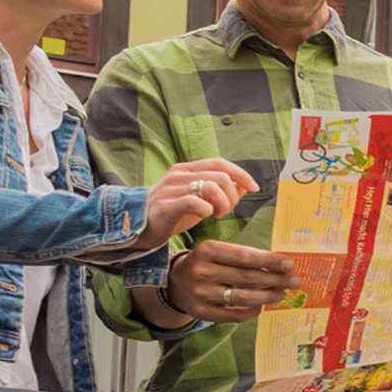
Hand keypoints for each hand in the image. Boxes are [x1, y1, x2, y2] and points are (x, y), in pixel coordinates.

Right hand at [138, 158, 256, 248]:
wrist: (137, 228)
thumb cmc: (171, 213)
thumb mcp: (197, 199)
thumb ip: (218, 190)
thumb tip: (244, 185)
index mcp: (187, 169)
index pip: (220, 163)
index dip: (241, 174)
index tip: (254, 187)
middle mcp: (179, 174)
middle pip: (221, 176)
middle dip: (232, 195)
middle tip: (226, 210)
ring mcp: (172, 188)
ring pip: (212, 187)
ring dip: (223, 203)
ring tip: (218, 214)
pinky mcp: (167, 205)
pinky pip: (195, 202)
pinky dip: (207, 210)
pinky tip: (206, 216)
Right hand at [161, 240, 299, 323]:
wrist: (176, 281)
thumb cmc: (206, 262)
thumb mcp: (217, 251)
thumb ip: (243, 255)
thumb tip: (279, 264)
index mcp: (207, 250)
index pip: (245, 256)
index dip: (270, 261)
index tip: (289, 264)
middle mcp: (202, 271)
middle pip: (247, 277)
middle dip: (275, 279)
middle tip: (294, 281)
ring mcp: (201, 293)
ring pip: (243, 297)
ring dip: (267, 295)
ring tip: (281, 293)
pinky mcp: (202, 312)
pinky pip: (234, 315)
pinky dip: (252, 310)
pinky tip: (262, 305)